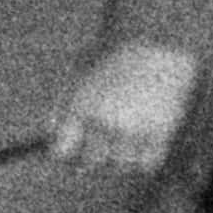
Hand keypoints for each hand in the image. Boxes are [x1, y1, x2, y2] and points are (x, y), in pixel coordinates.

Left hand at [50, 40, 199, 172]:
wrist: (158, 45)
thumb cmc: (116, 60)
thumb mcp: (81, 76)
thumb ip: (63, 106)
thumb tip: (51, 135)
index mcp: (82, 107)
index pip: (62, 152)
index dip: (66, 154)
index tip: (73, 151)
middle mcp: (105, 122)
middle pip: (91, 163)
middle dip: (94, 156)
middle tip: (104, 144)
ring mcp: (134, 130)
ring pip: (120, 167)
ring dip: (121, 159)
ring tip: (127, 140)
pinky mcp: (161, 134)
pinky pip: (147, 165)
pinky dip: (144, 161)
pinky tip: (144, 144)